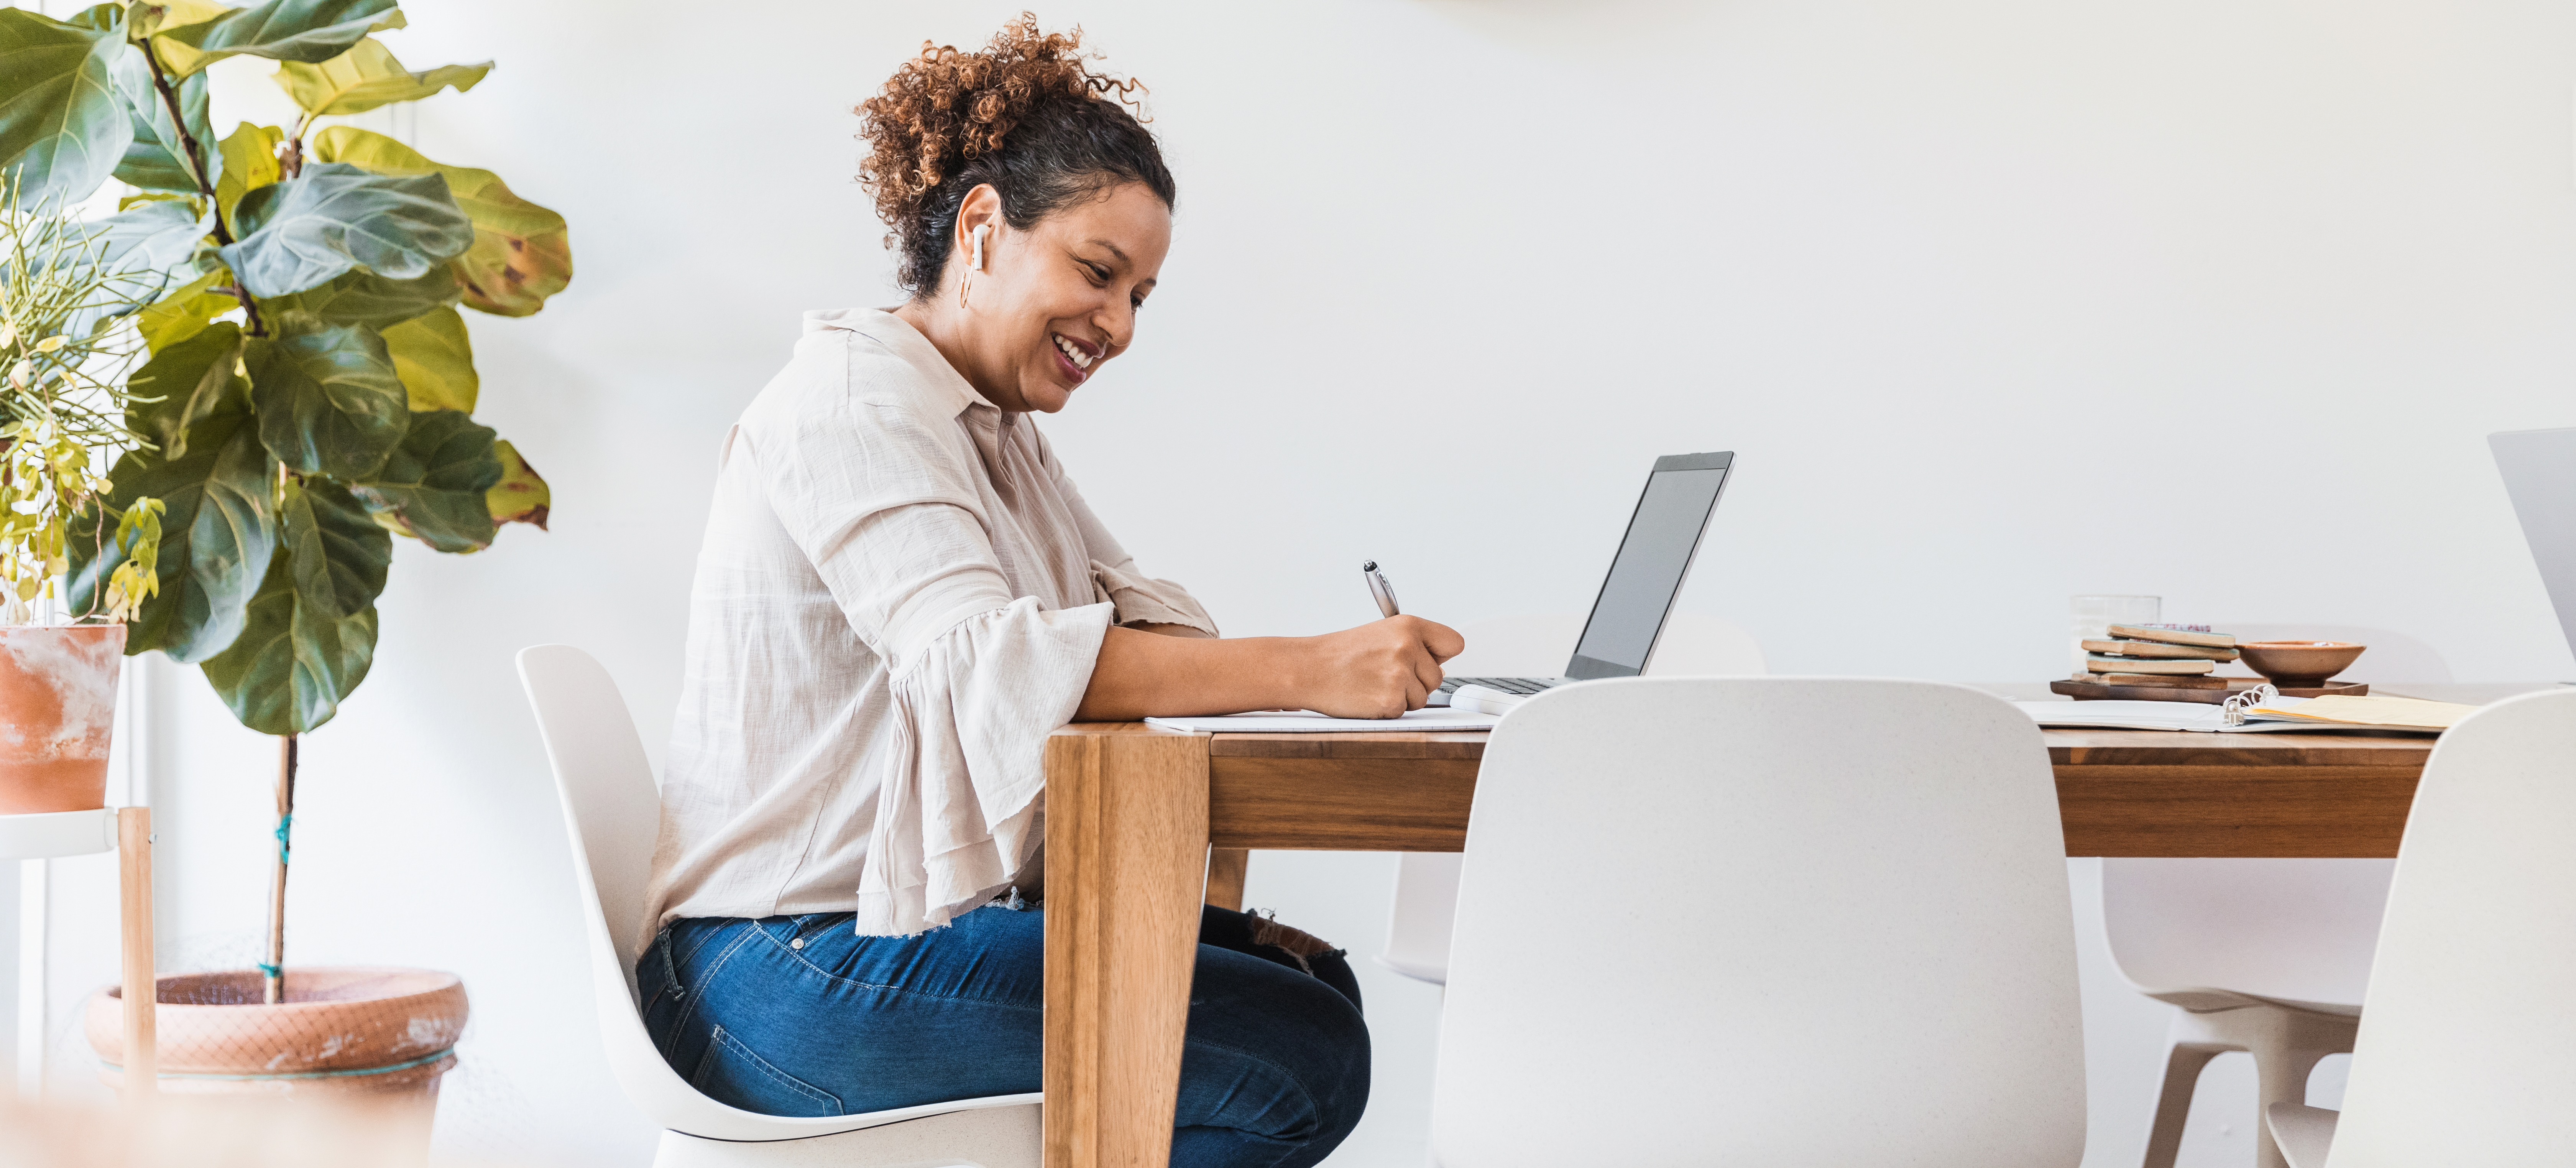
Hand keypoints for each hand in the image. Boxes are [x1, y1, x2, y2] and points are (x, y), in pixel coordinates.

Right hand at [1296, 616, 1464, 718]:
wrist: (1310, 669)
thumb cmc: (1341, 654)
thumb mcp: (1382, 633)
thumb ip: (1414, 645)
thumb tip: (1439, 666)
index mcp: (1409, 625)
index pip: (1454, 643)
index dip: (1441, 656)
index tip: (1428, 660)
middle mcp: (1407, 646)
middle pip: (1438, 677)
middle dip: (1417, 681)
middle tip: (1386, 674)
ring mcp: (1400, 673)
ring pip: (1423, 698)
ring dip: (1402, 697)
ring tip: (1374, 683)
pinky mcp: (1391, 700)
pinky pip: (1404, 711)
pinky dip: (1388, 709)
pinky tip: (1368, 695)